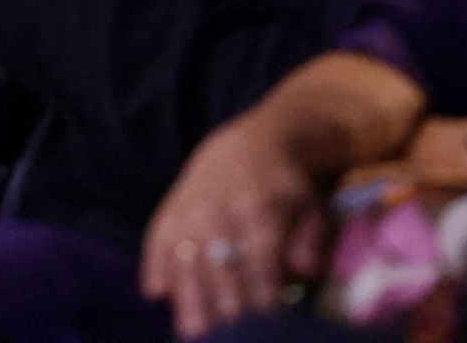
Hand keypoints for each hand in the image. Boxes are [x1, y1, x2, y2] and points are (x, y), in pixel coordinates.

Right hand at [140, 107, 327, 339]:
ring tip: (190, 330)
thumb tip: (302, 273)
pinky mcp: (172, 206)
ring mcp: (192, 205)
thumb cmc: (287, 188)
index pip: (258, 254)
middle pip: (217, 257)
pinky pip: (158, 236)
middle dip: (223, 297)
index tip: (266, 317)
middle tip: (227, 332)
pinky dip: (155, 264)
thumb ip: (311, 243)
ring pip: (184, 252)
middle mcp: (221, 204)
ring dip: (186, 292)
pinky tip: (155, 292)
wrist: (255, 142)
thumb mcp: (311, 208)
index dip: (261, 289)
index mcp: (261, 205)